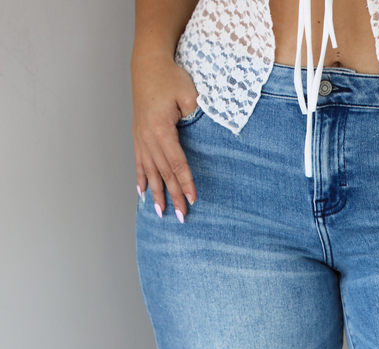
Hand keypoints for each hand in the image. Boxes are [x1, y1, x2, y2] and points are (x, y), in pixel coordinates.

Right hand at [132, 54, 198, 219]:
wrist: (148, 64)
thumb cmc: (170, 77)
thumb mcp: (189, 94)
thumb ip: (196, 115)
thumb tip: (203, 137)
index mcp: (161, 128)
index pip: (177, 162)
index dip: (185, 182)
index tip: (193, 199)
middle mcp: (148, 136)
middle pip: (164, 172)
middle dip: (173, 196)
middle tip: (181, 217)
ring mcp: (140, 137)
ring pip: (150, 171)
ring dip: (156, 193)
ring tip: (160, 213)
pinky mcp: (138, 136)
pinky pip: (139, 163)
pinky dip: (141, 179)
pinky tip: (142, 194)